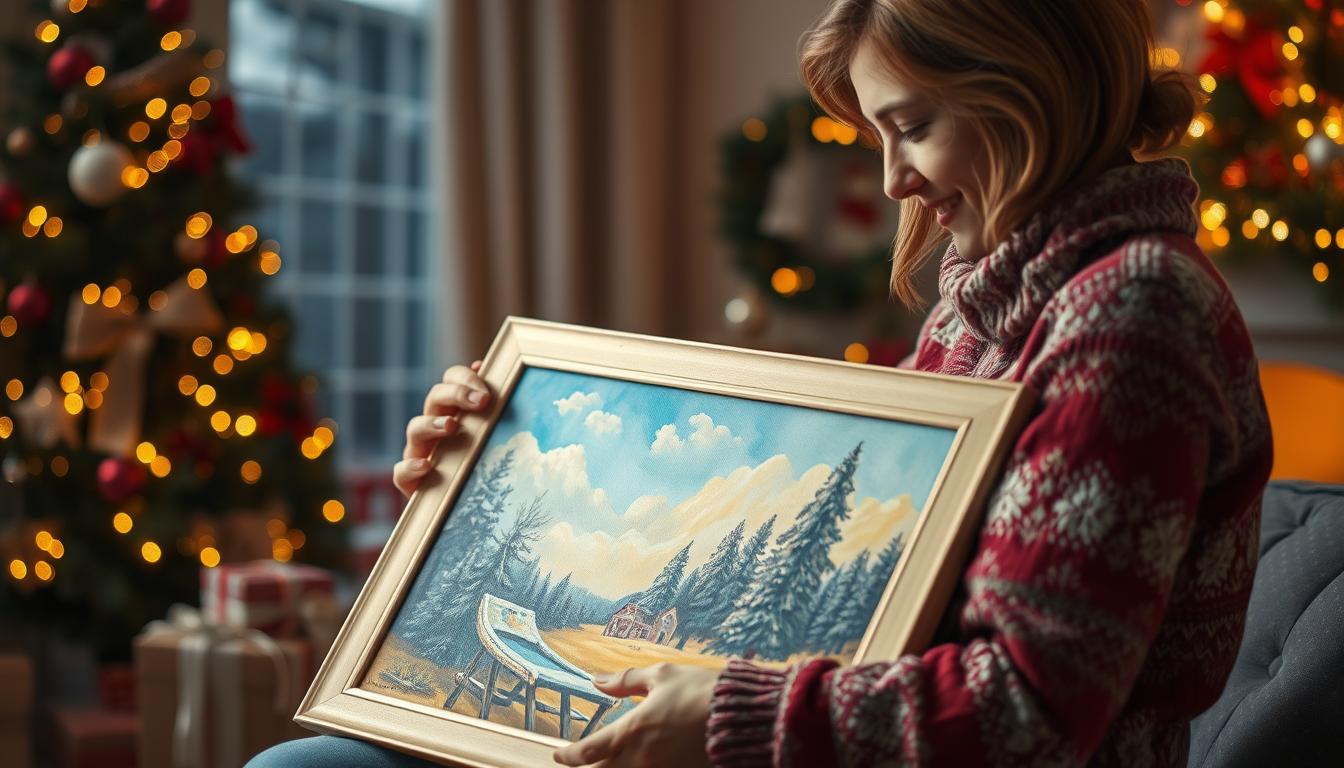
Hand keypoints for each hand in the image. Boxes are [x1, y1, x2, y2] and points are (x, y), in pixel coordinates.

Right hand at [393, 360, 491, 497]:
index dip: (465, 379)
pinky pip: (401, 471)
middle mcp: (431, 426)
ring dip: (433, 424)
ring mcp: (417, 452)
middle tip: (481, 402)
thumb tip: (488, 370)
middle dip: (456, 395)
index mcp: (451, 409)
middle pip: (434, 397)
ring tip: (452, 426)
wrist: (462, 509)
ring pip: (414, 428)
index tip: (487, 392)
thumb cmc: (478, 466)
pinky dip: (412, 467)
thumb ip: (490, 408)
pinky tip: (428, 467)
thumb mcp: (489, 436)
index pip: (451, 379)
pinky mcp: (409, 481)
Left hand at [553, 663, 717, 767]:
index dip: (569, 755)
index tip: (560, 754)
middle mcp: (642, 758)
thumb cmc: (702, 691)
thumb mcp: (661, 675)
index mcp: (633, 730)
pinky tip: (637, 763)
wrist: (741, 716)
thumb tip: (597, 680)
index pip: (589, 751)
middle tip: (584, 760)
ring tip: (608, 762)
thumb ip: (626, 680)